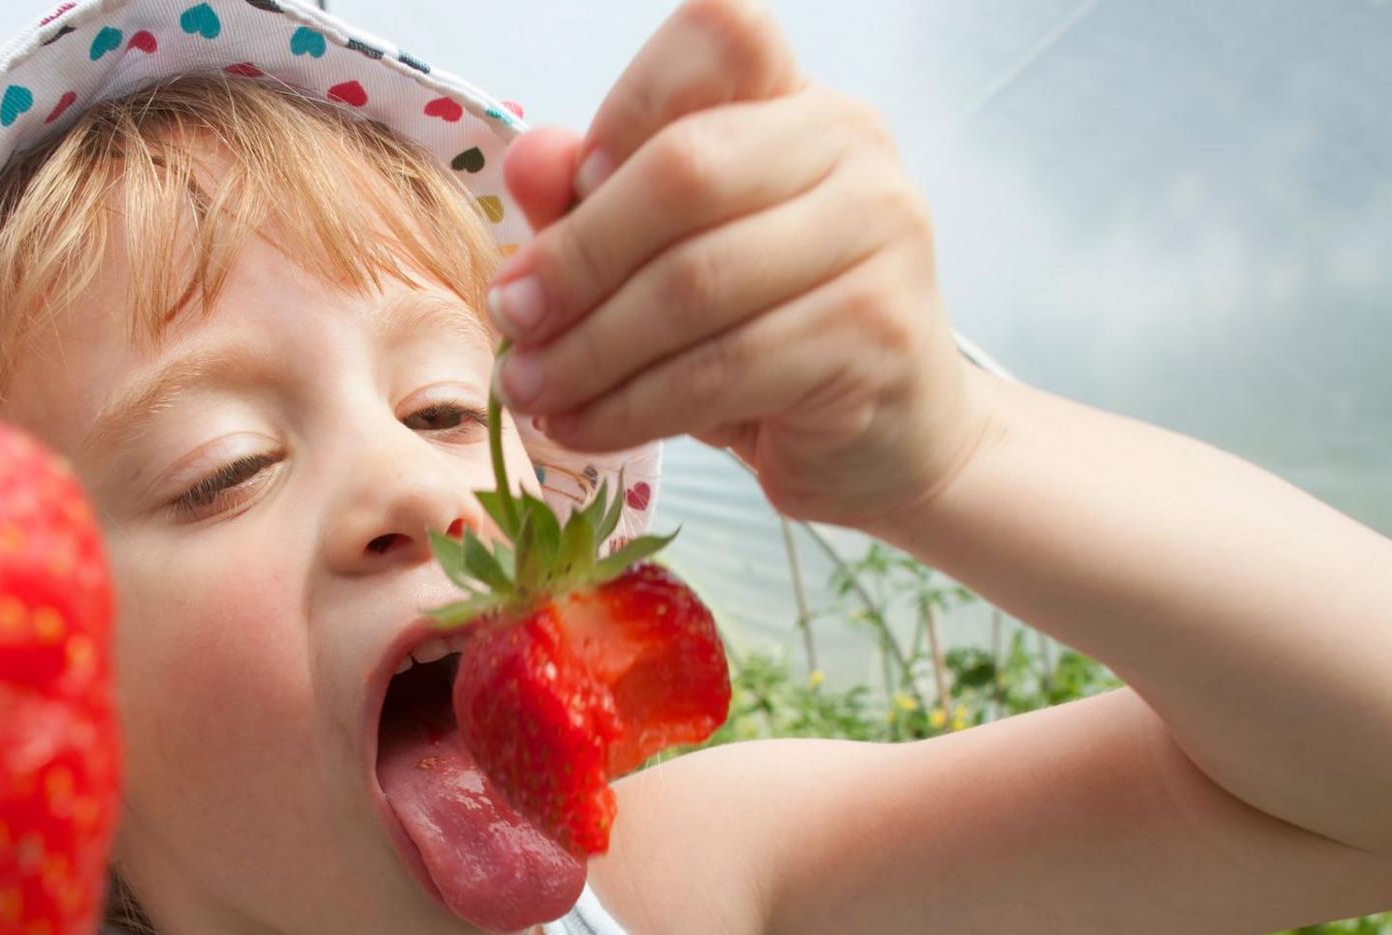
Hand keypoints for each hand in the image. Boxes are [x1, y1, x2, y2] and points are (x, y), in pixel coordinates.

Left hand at [488, 0, 991, 528]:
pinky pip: (724, 369)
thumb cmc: (760, 333)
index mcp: (795, 100)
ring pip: (695, 285)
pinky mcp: (876, 334)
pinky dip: (632, 406)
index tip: (570, 192)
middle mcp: (853, 145)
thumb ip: (593, 203)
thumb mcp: (660, 261)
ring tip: (530, 390)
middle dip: (576, 257)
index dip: (628, 107)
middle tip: (511, 319)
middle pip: (685, 172)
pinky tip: (584, 427)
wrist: (878, 436)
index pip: (717, 38)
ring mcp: (880, 235)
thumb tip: (530, 160)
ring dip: (589, 350)